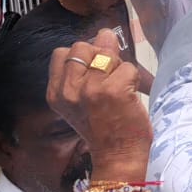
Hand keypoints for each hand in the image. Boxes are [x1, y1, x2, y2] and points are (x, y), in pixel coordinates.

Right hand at [46, 30, 150, 177]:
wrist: (117, 158)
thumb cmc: (103, 129)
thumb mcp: (80, 102)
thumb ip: (84, 72)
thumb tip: (106, 34)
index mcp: (56, 93)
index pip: (62, 53)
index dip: (82, 56)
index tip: (93, 72)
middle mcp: (69, 89)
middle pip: (82, 46)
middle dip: (100, 54)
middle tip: (110, 78)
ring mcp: (90, 89)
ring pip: (107, 53)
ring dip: (119, 66)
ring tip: (121, 88)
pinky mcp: (113, 90)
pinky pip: (129, 67)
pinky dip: (135, 79)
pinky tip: (130, 97)